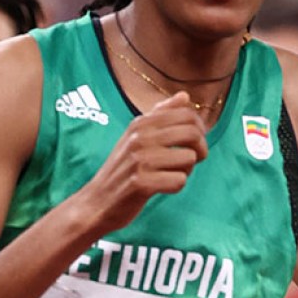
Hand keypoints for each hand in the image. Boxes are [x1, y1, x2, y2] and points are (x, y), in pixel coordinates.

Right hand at [80, 92, 206, 234]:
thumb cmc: (122, 169)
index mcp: (140, 123)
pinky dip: (175, 187)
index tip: (191, 143)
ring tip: (170, 174)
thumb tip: (184, 96)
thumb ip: (160, 115)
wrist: (96, 202)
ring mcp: (139, 160)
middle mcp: (139, 137)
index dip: (199, 129)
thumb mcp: (136, 136)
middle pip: (192, 133)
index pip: (186, 114)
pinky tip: (161, 188)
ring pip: (189, 158)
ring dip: (186, 171)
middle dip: (200, 149)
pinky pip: (179, 181)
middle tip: (191, 161)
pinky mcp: (141, 183)